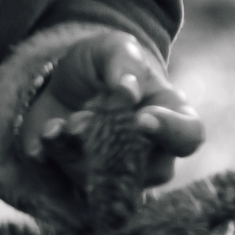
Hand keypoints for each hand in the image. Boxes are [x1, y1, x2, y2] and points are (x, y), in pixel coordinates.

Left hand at [19, 33, 204, 196]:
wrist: (67, 83)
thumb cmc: (104, 65)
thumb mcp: (112, 48)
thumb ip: (122, 60)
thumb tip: (127, 88)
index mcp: (173, 117)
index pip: (188, 136)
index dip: (169, 131)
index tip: (141, 117)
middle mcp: (153, 156)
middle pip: (144, 169)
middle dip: (108, 143)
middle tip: (80, 119)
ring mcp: (121, 176)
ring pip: (105, 182)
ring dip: (74, 153)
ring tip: (57, 125)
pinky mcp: (85, 183)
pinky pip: (70, 187)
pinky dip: (53, 161)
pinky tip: (46, 135)